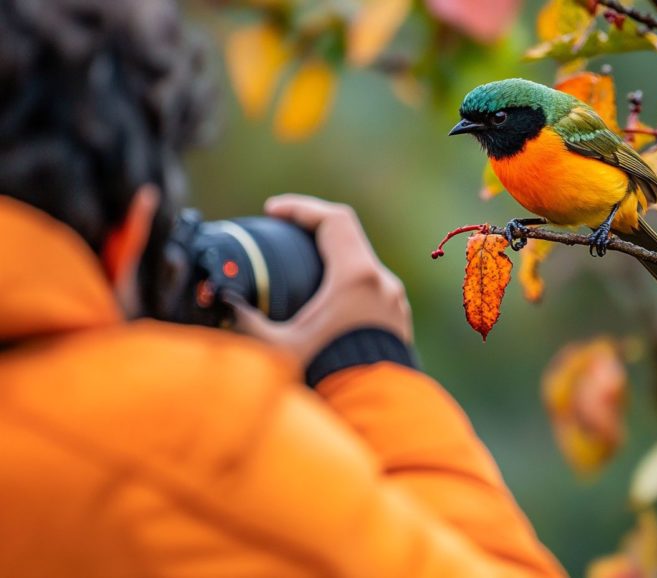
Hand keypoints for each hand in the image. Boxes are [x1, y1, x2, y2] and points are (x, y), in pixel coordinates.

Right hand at [224, 194, 412, 366]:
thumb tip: (221, 301)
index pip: (332, 220)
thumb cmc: (329, 377)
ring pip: (362, 263)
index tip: (273, 212)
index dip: (300, 208)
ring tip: (303, 268)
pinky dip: (347, 284)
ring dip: (332, 258)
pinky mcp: (397, 320)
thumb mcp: (278, 347)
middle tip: (284, 234)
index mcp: (356, 277)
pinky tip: (326, 302)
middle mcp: (383, 283)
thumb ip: (245, 321)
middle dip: (313, 230)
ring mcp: (394, 302)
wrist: (374, 411)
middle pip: (348, 237)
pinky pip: (371, 289)